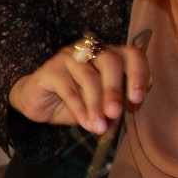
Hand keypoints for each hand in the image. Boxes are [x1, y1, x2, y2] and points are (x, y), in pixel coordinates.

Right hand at [8, 37, 151, 134]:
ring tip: (98, 127)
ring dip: (95, 105)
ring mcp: (69, 57)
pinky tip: (84, 123)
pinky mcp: (50, 69)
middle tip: (115, 113)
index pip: (132, 55)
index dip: (139, 74)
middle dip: (115, 90)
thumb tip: (134, 103)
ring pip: (89, 77)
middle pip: (111, 61)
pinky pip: (69, 89)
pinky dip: (79, 109)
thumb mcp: (101, 104)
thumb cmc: (74, 103)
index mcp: (109, 55)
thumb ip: (118, 100)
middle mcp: (90, 51)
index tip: (137, 99)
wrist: (39, 105)